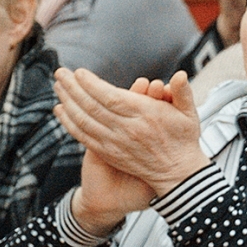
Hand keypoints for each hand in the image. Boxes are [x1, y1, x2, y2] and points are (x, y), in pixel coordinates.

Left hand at [52, 69, 203, 229]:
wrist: (177, 173)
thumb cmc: (183, 141)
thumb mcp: (189, 114)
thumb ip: (183, 92)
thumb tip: (179, 74)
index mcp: (145, 115)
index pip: (111, 96)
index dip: (91, 84)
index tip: (78, 73)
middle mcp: (127, 129)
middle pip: (92, 106)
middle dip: (72, 88)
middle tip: (60, 73)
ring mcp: (115, 143)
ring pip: (83, 120)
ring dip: (67, 102)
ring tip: (57, 86)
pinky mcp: (108, 153)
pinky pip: (83, 136)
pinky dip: (69, 122)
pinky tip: (60, 110)